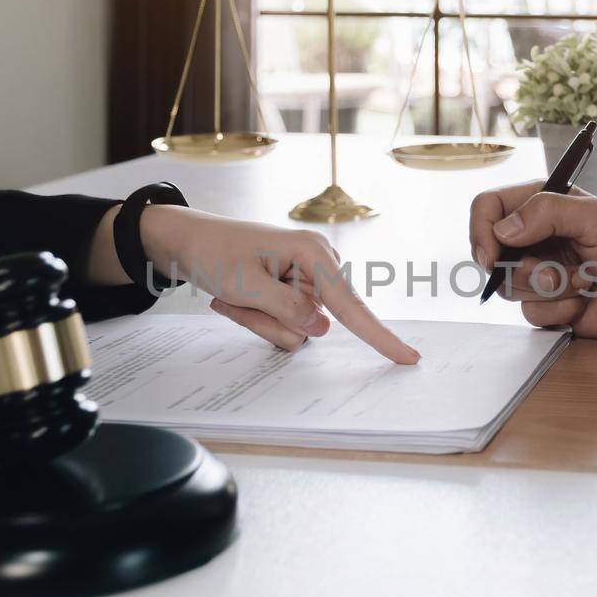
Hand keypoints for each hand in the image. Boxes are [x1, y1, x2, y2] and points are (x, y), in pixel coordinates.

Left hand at [139, 206, 419, 363]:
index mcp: (313, 253)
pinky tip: (237, 296)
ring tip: (234, 294)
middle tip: (234, 299)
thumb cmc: (213, 253)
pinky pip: (285, 323)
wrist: (188, 239)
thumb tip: (321, 327)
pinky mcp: (295, 290)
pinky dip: (257, 316)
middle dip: (270, 321)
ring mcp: (307, 279)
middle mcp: (318, 264)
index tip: (408, 357)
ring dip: (260, 320)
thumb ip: (286, 310)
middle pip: (313, 323)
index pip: (351, 306)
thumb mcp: (245, 285)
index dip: (379, 335)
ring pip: (296, 328)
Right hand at [469, 180, 596, 337]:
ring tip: (585, 283)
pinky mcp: (548, 305)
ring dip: (549, 290)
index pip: (488, 207)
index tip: (492, 255)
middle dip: (526, 271)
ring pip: (508, 287)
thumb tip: (502, 229)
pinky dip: (558, 311)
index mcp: (543, 205)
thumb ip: (547, 212)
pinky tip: (585, 304)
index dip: (482, 230)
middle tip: (556, 275)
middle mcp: (536, 237)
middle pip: (491, 253)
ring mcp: (540, 272)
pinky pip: (529, 314)